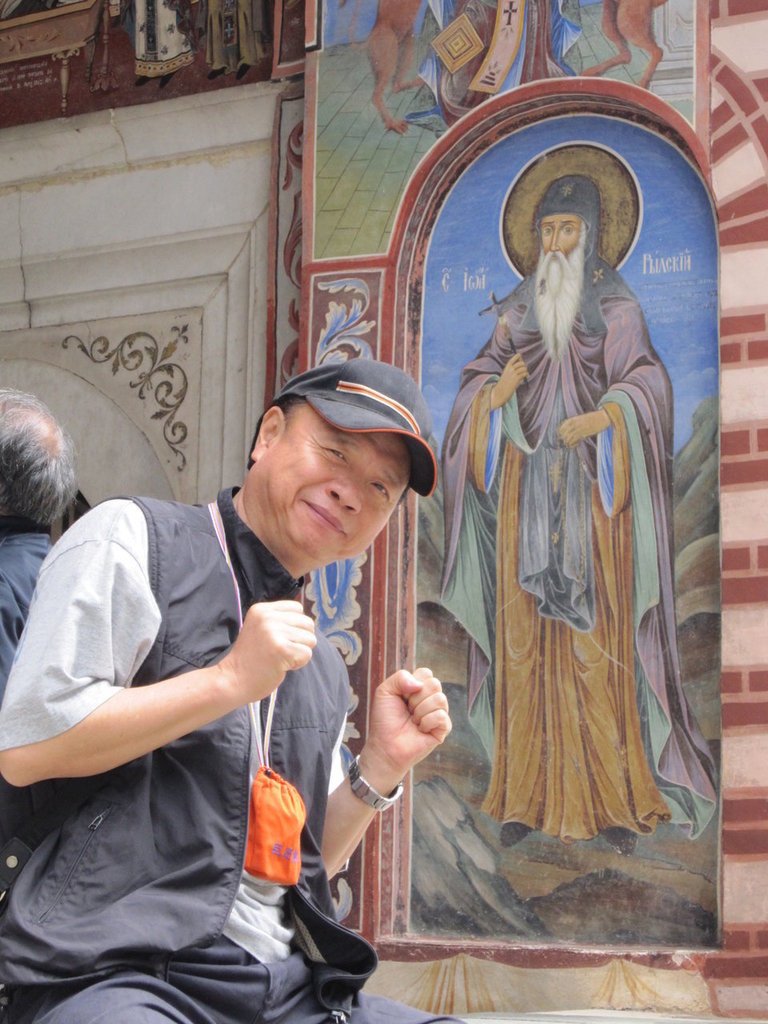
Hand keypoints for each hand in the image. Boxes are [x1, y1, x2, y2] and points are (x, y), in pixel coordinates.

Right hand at [217, 599, 316, 702]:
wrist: (233, 679)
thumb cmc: (250, 658)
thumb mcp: (260, 628)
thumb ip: (280, 621)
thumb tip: (309, 622)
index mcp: (262, 609)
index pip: (297, 608)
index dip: (295, 626)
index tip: (281, 638)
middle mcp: (268, 617)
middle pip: (307, 623)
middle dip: (300, 640)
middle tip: (281, 651)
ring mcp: (274, 632)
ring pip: (310, 639)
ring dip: (299, 652)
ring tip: (280, 658)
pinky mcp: (281, 649)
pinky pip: (307, 654)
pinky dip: (298, 663)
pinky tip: (282, 666)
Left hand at [359, 667, 451, 793]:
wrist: (385, 746)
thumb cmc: (384, 720)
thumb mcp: (385, 691)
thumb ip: (400, 677)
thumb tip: (419, 684)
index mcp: (419, 688)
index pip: (426, 673)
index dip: (411, 683)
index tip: (402, 697)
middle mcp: (431, 699)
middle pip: (435, 684)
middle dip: (415, 698)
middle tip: (407, 710)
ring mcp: (438, 713)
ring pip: (440, 699)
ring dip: (420, 710)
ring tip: (413, 721)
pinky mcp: (443, 728)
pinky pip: (441, 716)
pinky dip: (426, 722)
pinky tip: (420, 729)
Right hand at [491, 354, 527, 408]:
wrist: (500, 392)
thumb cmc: (504, 385)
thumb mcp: (506, 375)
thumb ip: (513, 370)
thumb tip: (523, 366)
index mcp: (507, 368)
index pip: (514, 358)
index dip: (519, 357)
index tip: (521, 359)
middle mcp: (510, 369)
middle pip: (521, 363)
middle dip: (524, 366)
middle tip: (524, 370)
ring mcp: (513, 374)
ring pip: (524, 368)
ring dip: (526, 371)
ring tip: (525, 375)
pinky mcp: (516, 378)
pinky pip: (525, 373)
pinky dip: (526, 375)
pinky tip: (525, 378)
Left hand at [558, 410, 610, 447]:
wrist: (603, 416)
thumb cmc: (593, 418)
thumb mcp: (581, 418)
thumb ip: (575, 423)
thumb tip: (569, 431)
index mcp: (573, 419)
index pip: (561, 428)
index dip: (560, 434)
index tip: (563, 438)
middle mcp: (574, 424)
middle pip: (563, 434)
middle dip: (563, 439)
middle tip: (567, 442)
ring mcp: (579, 428)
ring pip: (567, 438)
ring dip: (568, 443)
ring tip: (571, 444)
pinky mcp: (584, 433)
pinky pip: (574, 440)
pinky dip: (573, 444)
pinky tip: (577, 443)